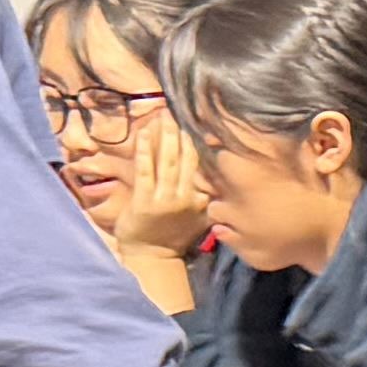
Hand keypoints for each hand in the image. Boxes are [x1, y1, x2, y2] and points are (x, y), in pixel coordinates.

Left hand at [108, 106, 215, 262]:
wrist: (151, 257)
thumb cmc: (173, 235)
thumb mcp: (199, 215)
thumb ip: (208, 194)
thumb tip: (220, 171)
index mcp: (203, 200)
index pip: (206, 167)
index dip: (205, 143)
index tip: (205, 121)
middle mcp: (188, 198)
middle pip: (189, 159)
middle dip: (185, 133)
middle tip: (181, 108)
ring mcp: (167, 200)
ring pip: (169, 162)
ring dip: (167, 137)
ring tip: (166, 115)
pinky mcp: (145, 201)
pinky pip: (146, 170)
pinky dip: (146, 150)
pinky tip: (145, 132)